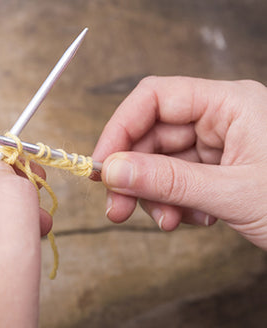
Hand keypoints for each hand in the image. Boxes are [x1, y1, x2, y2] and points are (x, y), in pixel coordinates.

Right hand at [92, 76, 266, 248]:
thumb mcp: (233, 193)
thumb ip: (169, 181)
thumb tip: (113, 170)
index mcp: (230, 103)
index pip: (155, 98)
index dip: (120, 128)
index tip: (100, 165)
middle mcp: (222, 119)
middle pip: (153, 135)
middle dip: (133, 174)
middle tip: (117, 207)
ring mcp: (221, 145)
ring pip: (162, 162)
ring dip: (154, 195)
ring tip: (167, 221)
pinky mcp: (221, 170)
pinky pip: (179, 181)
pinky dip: (175, 203)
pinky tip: (193, 219)